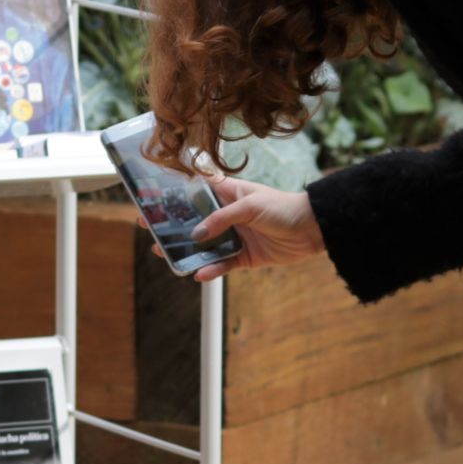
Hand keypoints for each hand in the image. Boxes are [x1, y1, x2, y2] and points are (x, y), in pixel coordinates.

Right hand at [147, 176, 326, 281]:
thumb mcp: (250, 206)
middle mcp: (227, 214)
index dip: (175, 192)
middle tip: (149, 228)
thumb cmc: (283, 207)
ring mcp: (234, 236)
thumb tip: (197, 234)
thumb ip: (222, 218)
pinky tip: (199, 274)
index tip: (153, 196)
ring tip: (164, 253)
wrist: (313, 230)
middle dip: (172, 224)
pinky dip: (211, 270)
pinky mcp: (244, 257)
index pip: (197, 189)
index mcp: (228, 193)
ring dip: (185, 250)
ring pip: (204, 245)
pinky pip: (222, 264)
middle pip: (193, 219)